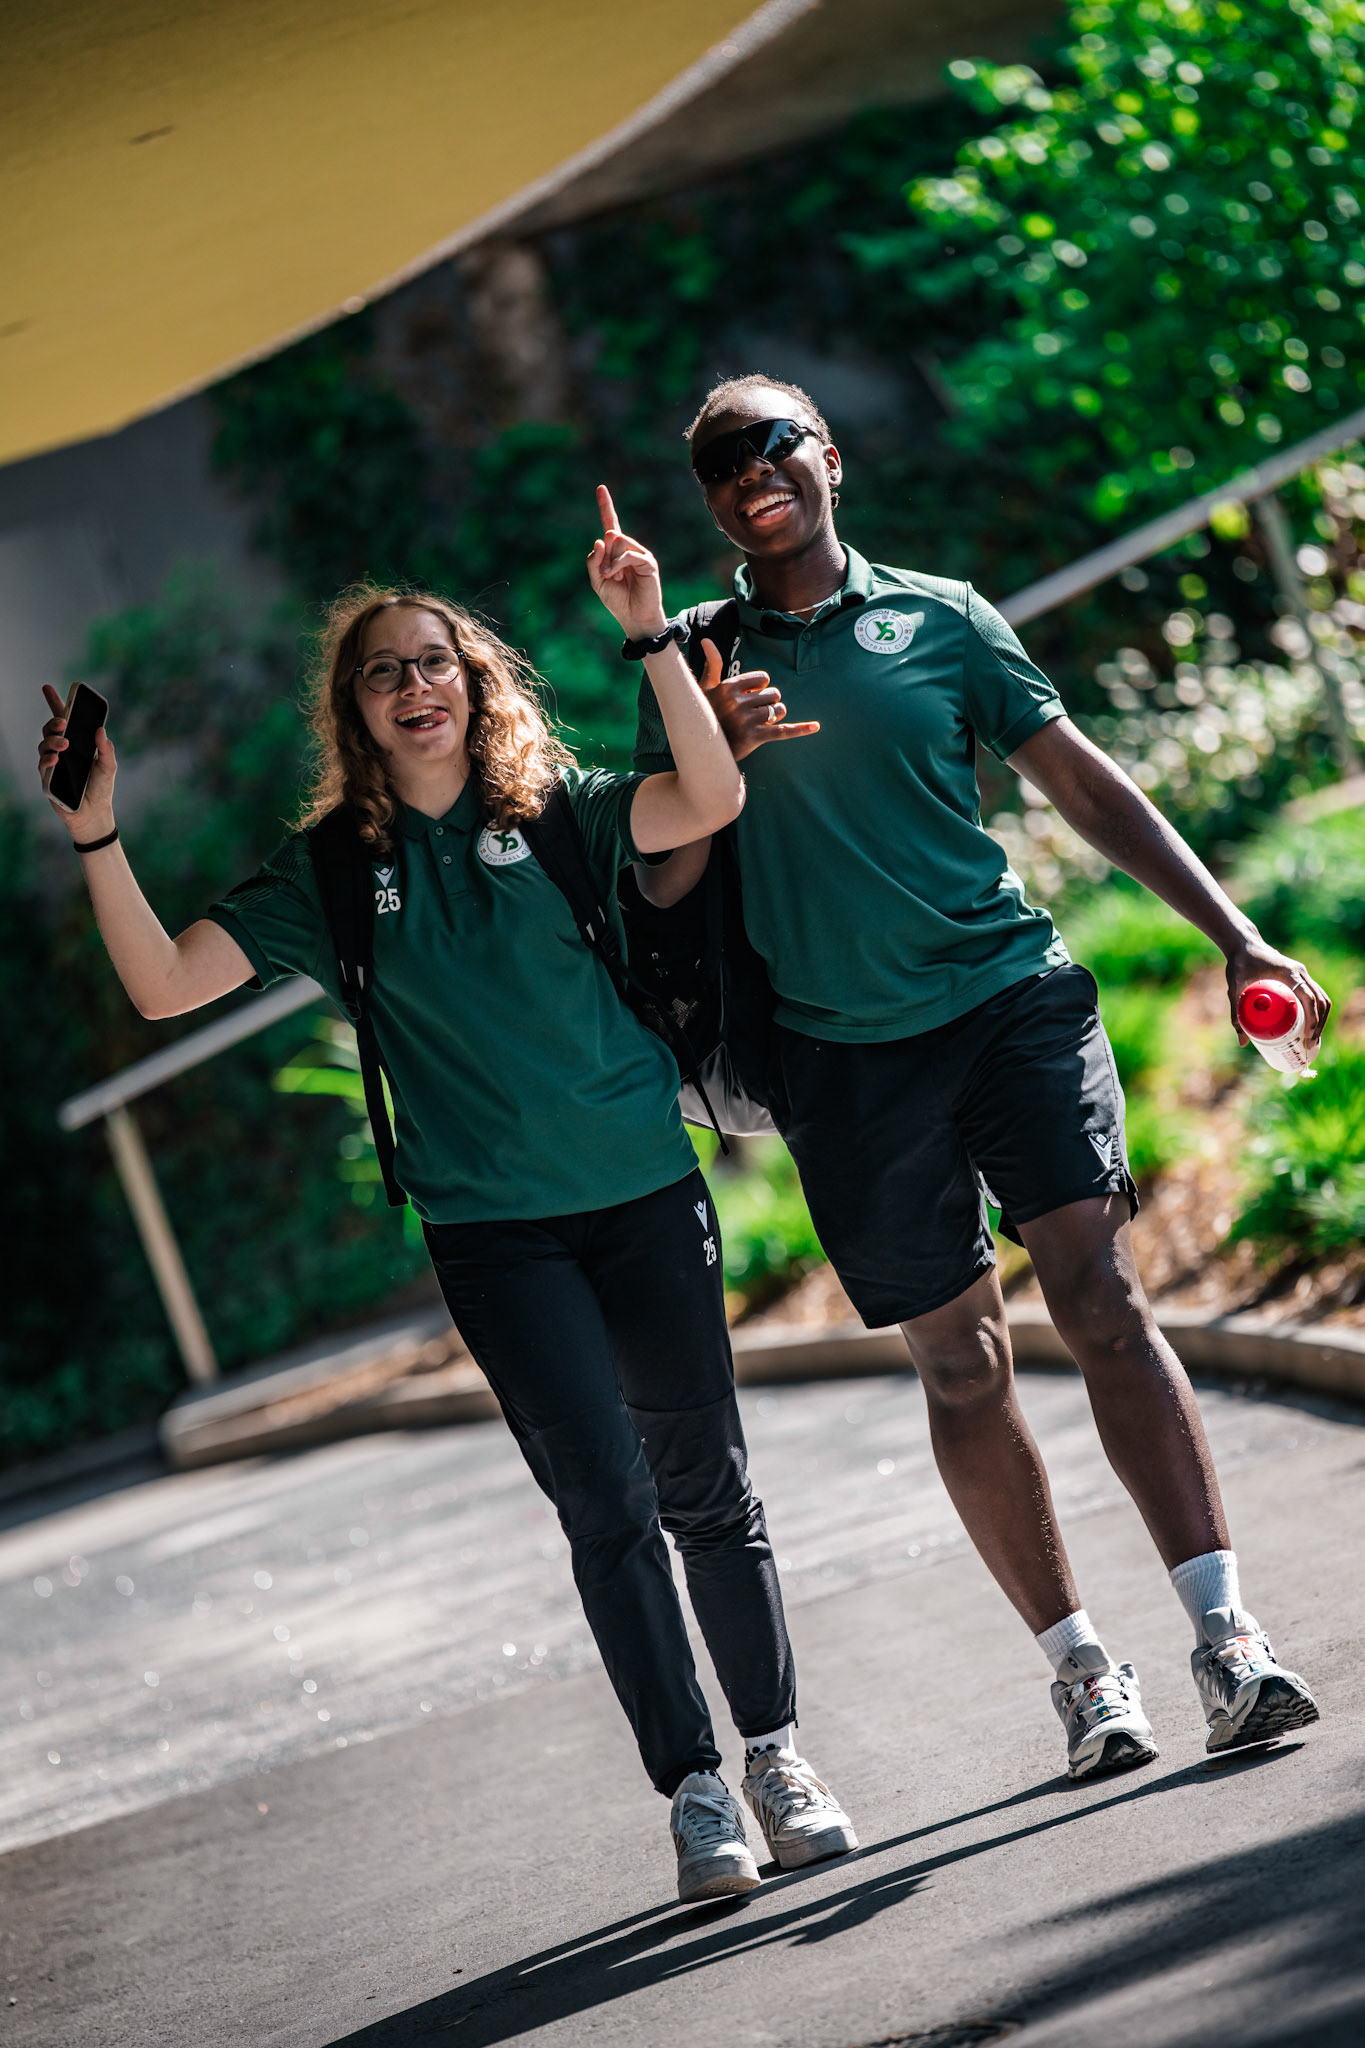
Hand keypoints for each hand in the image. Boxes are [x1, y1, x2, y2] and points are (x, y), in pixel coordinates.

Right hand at [39, 683, 116, 835]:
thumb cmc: (101, 788)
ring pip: (44, 744)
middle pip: (50, 729)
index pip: (63, 719)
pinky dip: (47, 759)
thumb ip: (106, 749)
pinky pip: (42, 764)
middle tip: (64, 723)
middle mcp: (62, 750)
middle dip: (54, 722)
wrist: (94, 814)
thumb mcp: (109, 766)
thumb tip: (100, 730)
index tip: (47, 687)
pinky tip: (55, 759)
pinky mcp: (47, 778)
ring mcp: (53, 763)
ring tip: (65, 745)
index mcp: (77, 743)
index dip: (55, 703)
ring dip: (53, 741)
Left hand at [586, 485, 668, 639]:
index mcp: (616, 551)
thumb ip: (593, 561)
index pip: (610, 524)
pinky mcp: (648, 562)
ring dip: (609, 563)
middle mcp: (629, 548)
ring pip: (618, 542)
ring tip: (613, 579)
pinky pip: (627, 554)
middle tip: (608, 576)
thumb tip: (600, 539)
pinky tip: (616, 577)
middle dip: (603, 557)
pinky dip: (616, 565)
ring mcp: (639, 553)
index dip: (606, 506)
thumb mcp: (597, 581)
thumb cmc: (618, 601)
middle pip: (610, 536)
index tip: (600, 488)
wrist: (635, 618)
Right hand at [698, 639, 820, 760]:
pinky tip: (815, 727)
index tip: (748, 697)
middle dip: (768, 703)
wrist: (704, 746)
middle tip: (751, 714)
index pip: (764, 678)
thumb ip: (712, 663)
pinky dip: (800, 729)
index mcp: (728, 687)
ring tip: (757, 724)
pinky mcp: (755, 737)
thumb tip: (706, 640)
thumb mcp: (706, 687)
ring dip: (774, 716)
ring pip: (779, 710)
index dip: (760, 688)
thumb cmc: (707, 713)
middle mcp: (738, 703)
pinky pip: (783, 731)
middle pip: (773, 694)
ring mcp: (747, 721)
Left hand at [1225, 938, 1329, 1052]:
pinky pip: (1314, 995)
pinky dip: (1316, 1010)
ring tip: (1311, 1039)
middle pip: (1321, 1000)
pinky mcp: (1299, 977)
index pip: (1309, 997)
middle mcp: (1300, 973)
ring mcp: (1302, 974)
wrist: (1244, 943)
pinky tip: (1310, 1026)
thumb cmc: (1239, 963)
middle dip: (1319, 1024)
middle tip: (1309, 1044)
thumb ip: (1236, 1013)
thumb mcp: (1235, 988)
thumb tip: (1242, 1042)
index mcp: (1290, 972)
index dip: (1312, 1018)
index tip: (1307, 1036)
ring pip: (1321, 998)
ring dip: (1321, 1019)